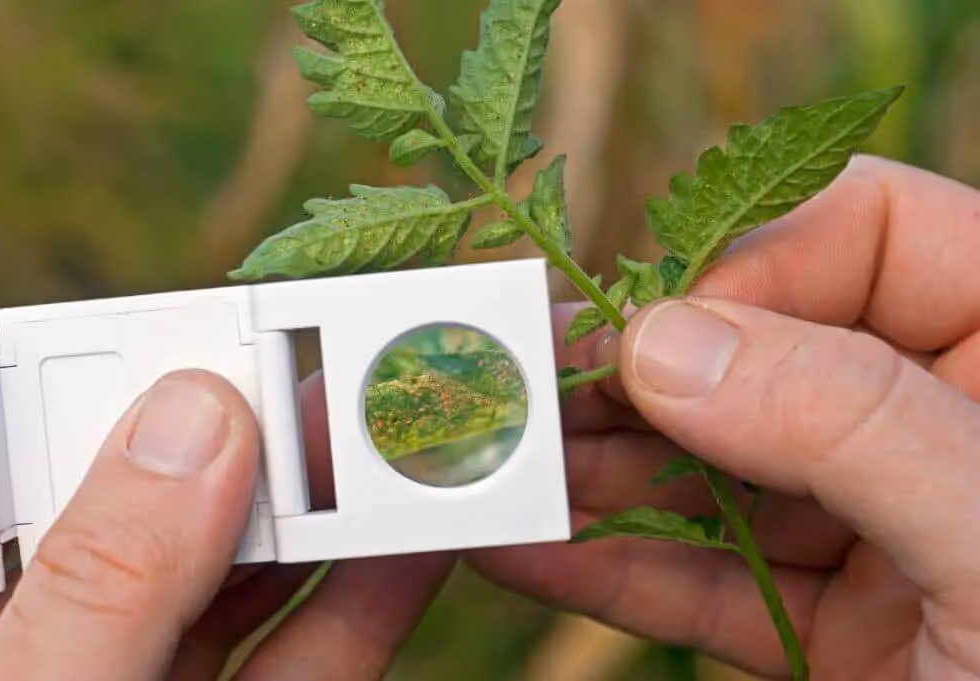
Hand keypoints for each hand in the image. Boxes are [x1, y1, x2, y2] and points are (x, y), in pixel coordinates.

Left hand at [0, 371, 450, 680]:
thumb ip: (106, 583)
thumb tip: (197, 419)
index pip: (6, 461)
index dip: (94, 392)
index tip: (193, 345)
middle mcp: (52, 643)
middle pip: (147, 510)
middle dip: (239, 444)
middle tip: (318, 375)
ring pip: (240, 578)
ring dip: (324, 510)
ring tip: (389, 436)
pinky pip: (307, 653)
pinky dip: (366, 597)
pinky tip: (416, 541)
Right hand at [470, 157, 979, 678]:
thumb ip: (846, 421)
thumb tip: (664, 342)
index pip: (872, 233)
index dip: (753, 265)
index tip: (653, 334)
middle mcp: (939, 424)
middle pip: (761, 347)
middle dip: (635, 375)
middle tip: (523, 393)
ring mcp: (881, 526)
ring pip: (718, 463)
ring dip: (601, 473)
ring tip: (500, 476)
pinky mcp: (831, 621)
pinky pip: (709, 573)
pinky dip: (615, 566)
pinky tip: (526, 554)